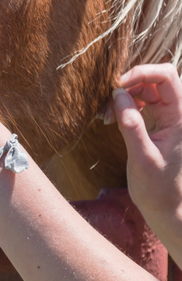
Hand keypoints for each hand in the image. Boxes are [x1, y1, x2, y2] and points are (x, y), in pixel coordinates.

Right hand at [113, 64, 181, 218]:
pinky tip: (112, 120)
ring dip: (124, 96)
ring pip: (146, 91)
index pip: (166, 76)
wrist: (167, 207)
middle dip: (129, 85)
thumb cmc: (158, 187)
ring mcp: (168, 118)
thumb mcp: (141, 156)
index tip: (116, 86)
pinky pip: (141, 105)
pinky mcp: (158, 125)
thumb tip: (118, 95)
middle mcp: (178, 113)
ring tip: (106, 116)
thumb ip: (131, 124)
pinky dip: (124, 107)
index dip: (141, 73)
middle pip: (156, 80)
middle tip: (108, 103)